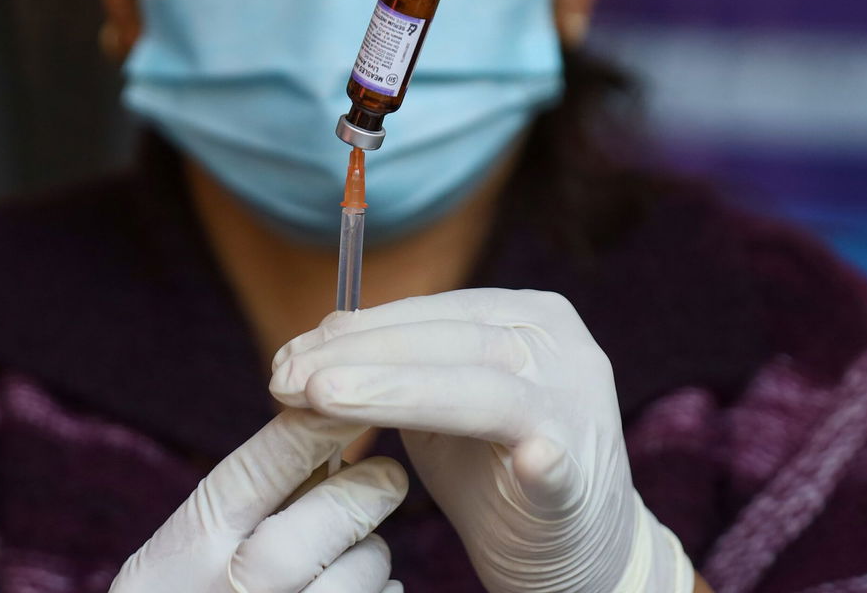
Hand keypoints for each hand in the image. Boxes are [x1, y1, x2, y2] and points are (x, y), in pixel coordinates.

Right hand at [109, 409, 406, 592]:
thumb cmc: (191, 589)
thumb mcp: (195, 544)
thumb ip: (255, 496)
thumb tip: (330, 430)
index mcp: (186, 550)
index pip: (248, 478)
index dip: (305, 434)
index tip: (346, 403)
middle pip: (300, 541)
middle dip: (355, 498)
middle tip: (390, 474)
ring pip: (347, 586)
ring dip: (370, 557)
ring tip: (365, 547)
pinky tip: (366, 586)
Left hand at [269, 289, 693, 592]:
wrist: (577, 554)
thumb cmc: (494, 473)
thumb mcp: (437, 409)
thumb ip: (391, 371)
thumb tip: (310, 344)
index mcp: (524, 318)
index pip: (431, 313)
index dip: (357, 330)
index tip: (287, 356)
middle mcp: (556, 347)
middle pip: (449, 339)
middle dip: (359, 355)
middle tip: (286, 378)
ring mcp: (577, 405)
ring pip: (481, 386)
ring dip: (393, 388)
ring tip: (320, 397)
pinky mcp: (581, 471)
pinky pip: (549, 458)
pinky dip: (530, 456)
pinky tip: (509, 457)